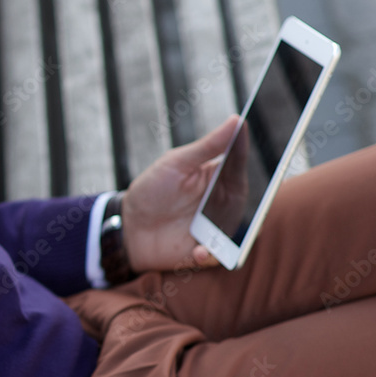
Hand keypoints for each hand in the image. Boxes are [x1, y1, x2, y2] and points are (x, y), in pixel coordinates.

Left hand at [121, 115, 239, 271]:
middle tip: (229, 195)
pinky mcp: (207, 250)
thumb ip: (207, 147)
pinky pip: (219, 256)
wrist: (129, 228)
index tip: (245, 130)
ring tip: (207, 232)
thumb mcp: (176, 164)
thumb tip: (237, 120)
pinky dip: (209, 255)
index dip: (243, 147)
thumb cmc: (152, 190)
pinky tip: (196, 252)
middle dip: (243, 197)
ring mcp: (217, 227)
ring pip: (238, 230)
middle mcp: (223, 201)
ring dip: (225, 232)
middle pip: (245, 197)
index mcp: (218, 176)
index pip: (238, 160)